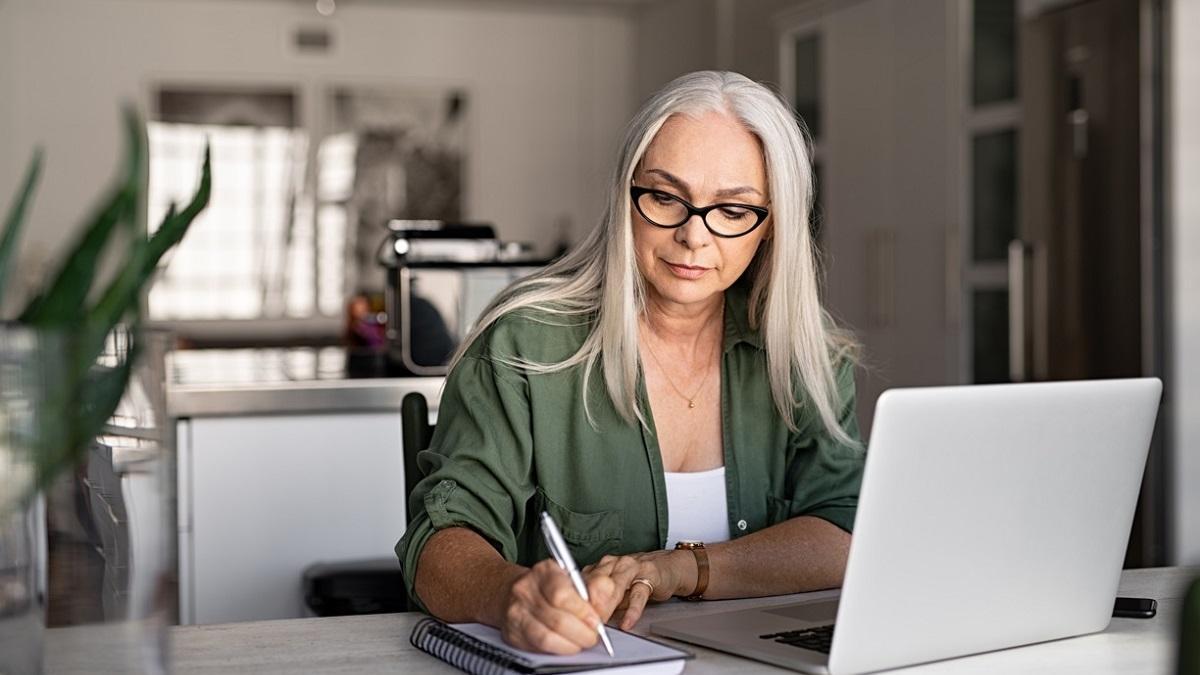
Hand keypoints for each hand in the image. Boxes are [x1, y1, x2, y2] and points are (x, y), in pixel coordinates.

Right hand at [495, 559, 619, 654]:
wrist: (515, 591)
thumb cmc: (549, 586)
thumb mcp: (572, 578)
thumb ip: (594, 587)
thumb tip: (606, 598)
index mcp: (544, 571)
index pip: (561, 595)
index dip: (583, 612)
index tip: (596, 621)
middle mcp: (525, 590)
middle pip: (557, 620)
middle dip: (582, 633)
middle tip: (593, 636)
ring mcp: (516, 612)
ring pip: (547, 638)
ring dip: (571, 645)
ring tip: (581, 641)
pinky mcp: (512, 633)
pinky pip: (538, 648)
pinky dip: (558, 649)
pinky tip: (566, 644)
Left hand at [583, 550, 696, 629]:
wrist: (665, 567)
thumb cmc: (636, 580)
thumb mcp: (613, 591)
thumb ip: (598, 602)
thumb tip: (580, 621)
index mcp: (600, 566)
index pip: (582, 582)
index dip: (575, 602)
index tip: (572, 619)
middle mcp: (613, 564)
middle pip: (595, 583)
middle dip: (588, 605)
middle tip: (584, 624)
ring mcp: (631, 567)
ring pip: (614, 586)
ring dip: (606, 606)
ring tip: (601, 623)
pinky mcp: (649, 575)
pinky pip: (638, 594)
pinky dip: (632, 611)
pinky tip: (627, 622)